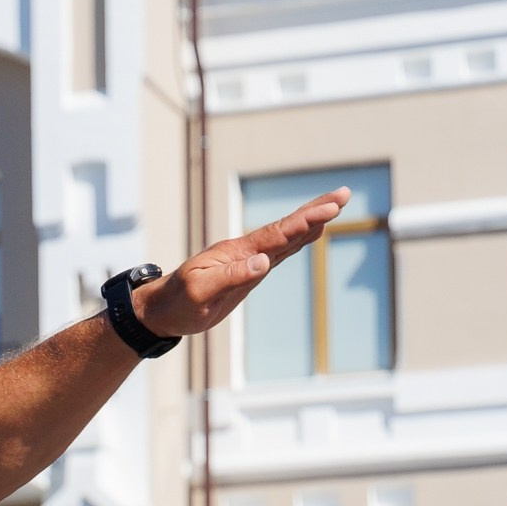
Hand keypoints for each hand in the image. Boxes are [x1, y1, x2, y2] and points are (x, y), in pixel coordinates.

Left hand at [127, 188, 348, 338]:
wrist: (162, 311)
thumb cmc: (177, 302)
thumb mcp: (200, 292)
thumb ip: (230, 277)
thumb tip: (264, 263)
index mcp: (236, 253)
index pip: (276, 234)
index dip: (304, 221)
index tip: (330, 207)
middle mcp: (245, 252)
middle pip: (286, 228)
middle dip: (315, 212)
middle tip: (344, 195)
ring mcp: (248, 261)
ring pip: (286, 238)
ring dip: (311, 223)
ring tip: (336, 205)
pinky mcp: (248, 273)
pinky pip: (279, 253)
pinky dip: (298, 241)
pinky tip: (312, 233)